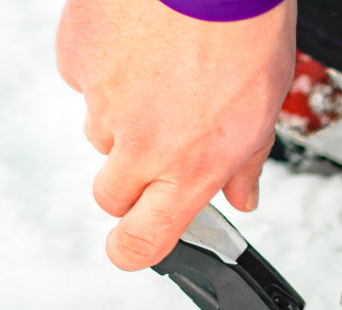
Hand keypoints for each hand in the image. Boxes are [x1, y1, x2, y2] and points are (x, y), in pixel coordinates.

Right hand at [57, 0, 296, 269]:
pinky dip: (105, 67)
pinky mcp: (76, 60)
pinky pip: (84, 79)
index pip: (142, 239)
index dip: (130, 250)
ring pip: (99, 130)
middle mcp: (141, 147)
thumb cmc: (247, 29)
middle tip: (160, 140)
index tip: (129, 247)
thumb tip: (241, 196)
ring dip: (123, 115)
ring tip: (163, 71)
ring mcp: (102, 104)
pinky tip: (139, 42)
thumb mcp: (265, 107)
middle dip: (129, 180)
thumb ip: (246, 161)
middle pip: (110, 195)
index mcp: (191, 168)